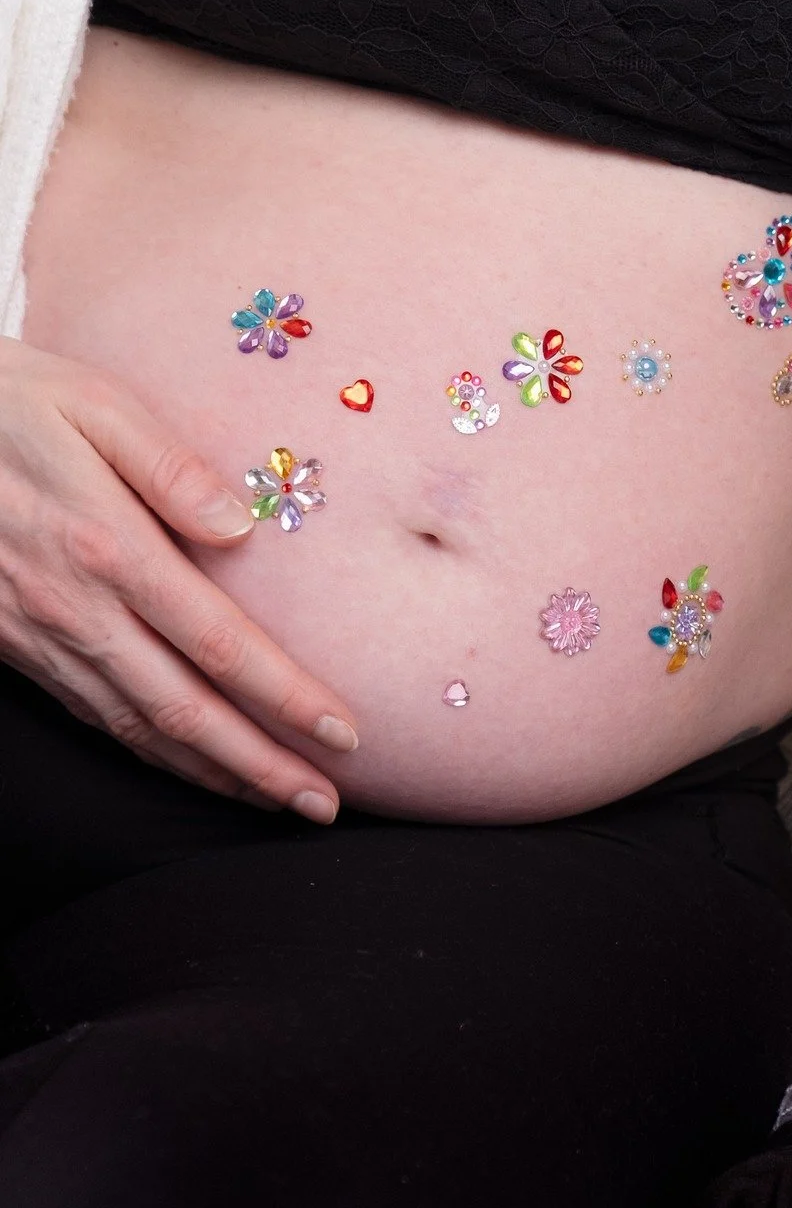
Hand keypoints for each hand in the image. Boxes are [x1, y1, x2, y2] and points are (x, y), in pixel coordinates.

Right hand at [0, 339, 357, 818]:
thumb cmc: (13, 402)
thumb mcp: (94, 404)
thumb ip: (171, 466)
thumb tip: (240, 527)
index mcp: (109, 547)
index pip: (219, 644)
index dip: (285, 697)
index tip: (343, 732)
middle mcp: (76, 608)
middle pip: (184, 710)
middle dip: (261, 766)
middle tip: (324, 805)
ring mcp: (41, 636)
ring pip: (138, 729)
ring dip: (212, 772)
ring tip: (276, 798)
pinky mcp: (17, 647)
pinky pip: (96, 716)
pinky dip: (152, 751)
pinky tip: (192, 762)